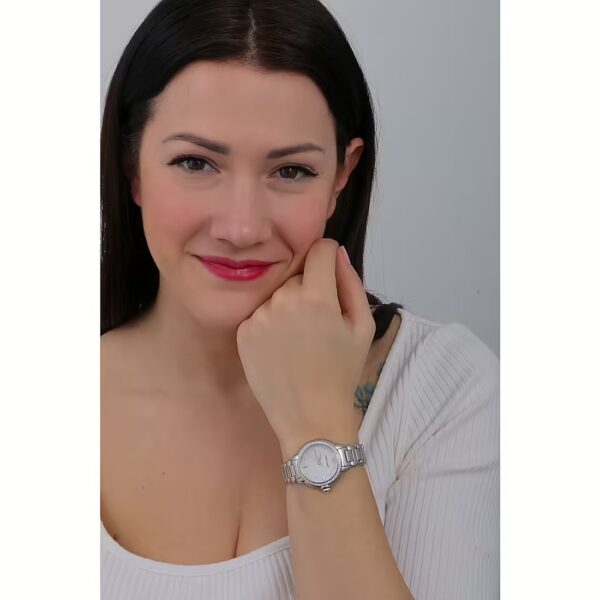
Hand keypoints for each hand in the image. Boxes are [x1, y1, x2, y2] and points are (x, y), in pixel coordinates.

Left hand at [236, 238, 375, 452]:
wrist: (310, 416)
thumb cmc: (342, 372)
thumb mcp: (362, 327)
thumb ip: (351, 283)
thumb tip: (336, 252)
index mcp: (316, 296)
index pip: (319, 250)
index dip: (328, 255)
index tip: (330, 269)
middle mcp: (283, 299)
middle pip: (298, 276)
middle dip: (309, 289)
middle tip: (318, 322)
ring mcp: (259, 316)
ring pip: (277, 295)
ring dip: (287, 307)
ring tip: (298, 339)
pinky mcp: (243, 332)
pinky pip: (260, 314)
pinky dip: (270, 324)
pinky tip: (280, 348)